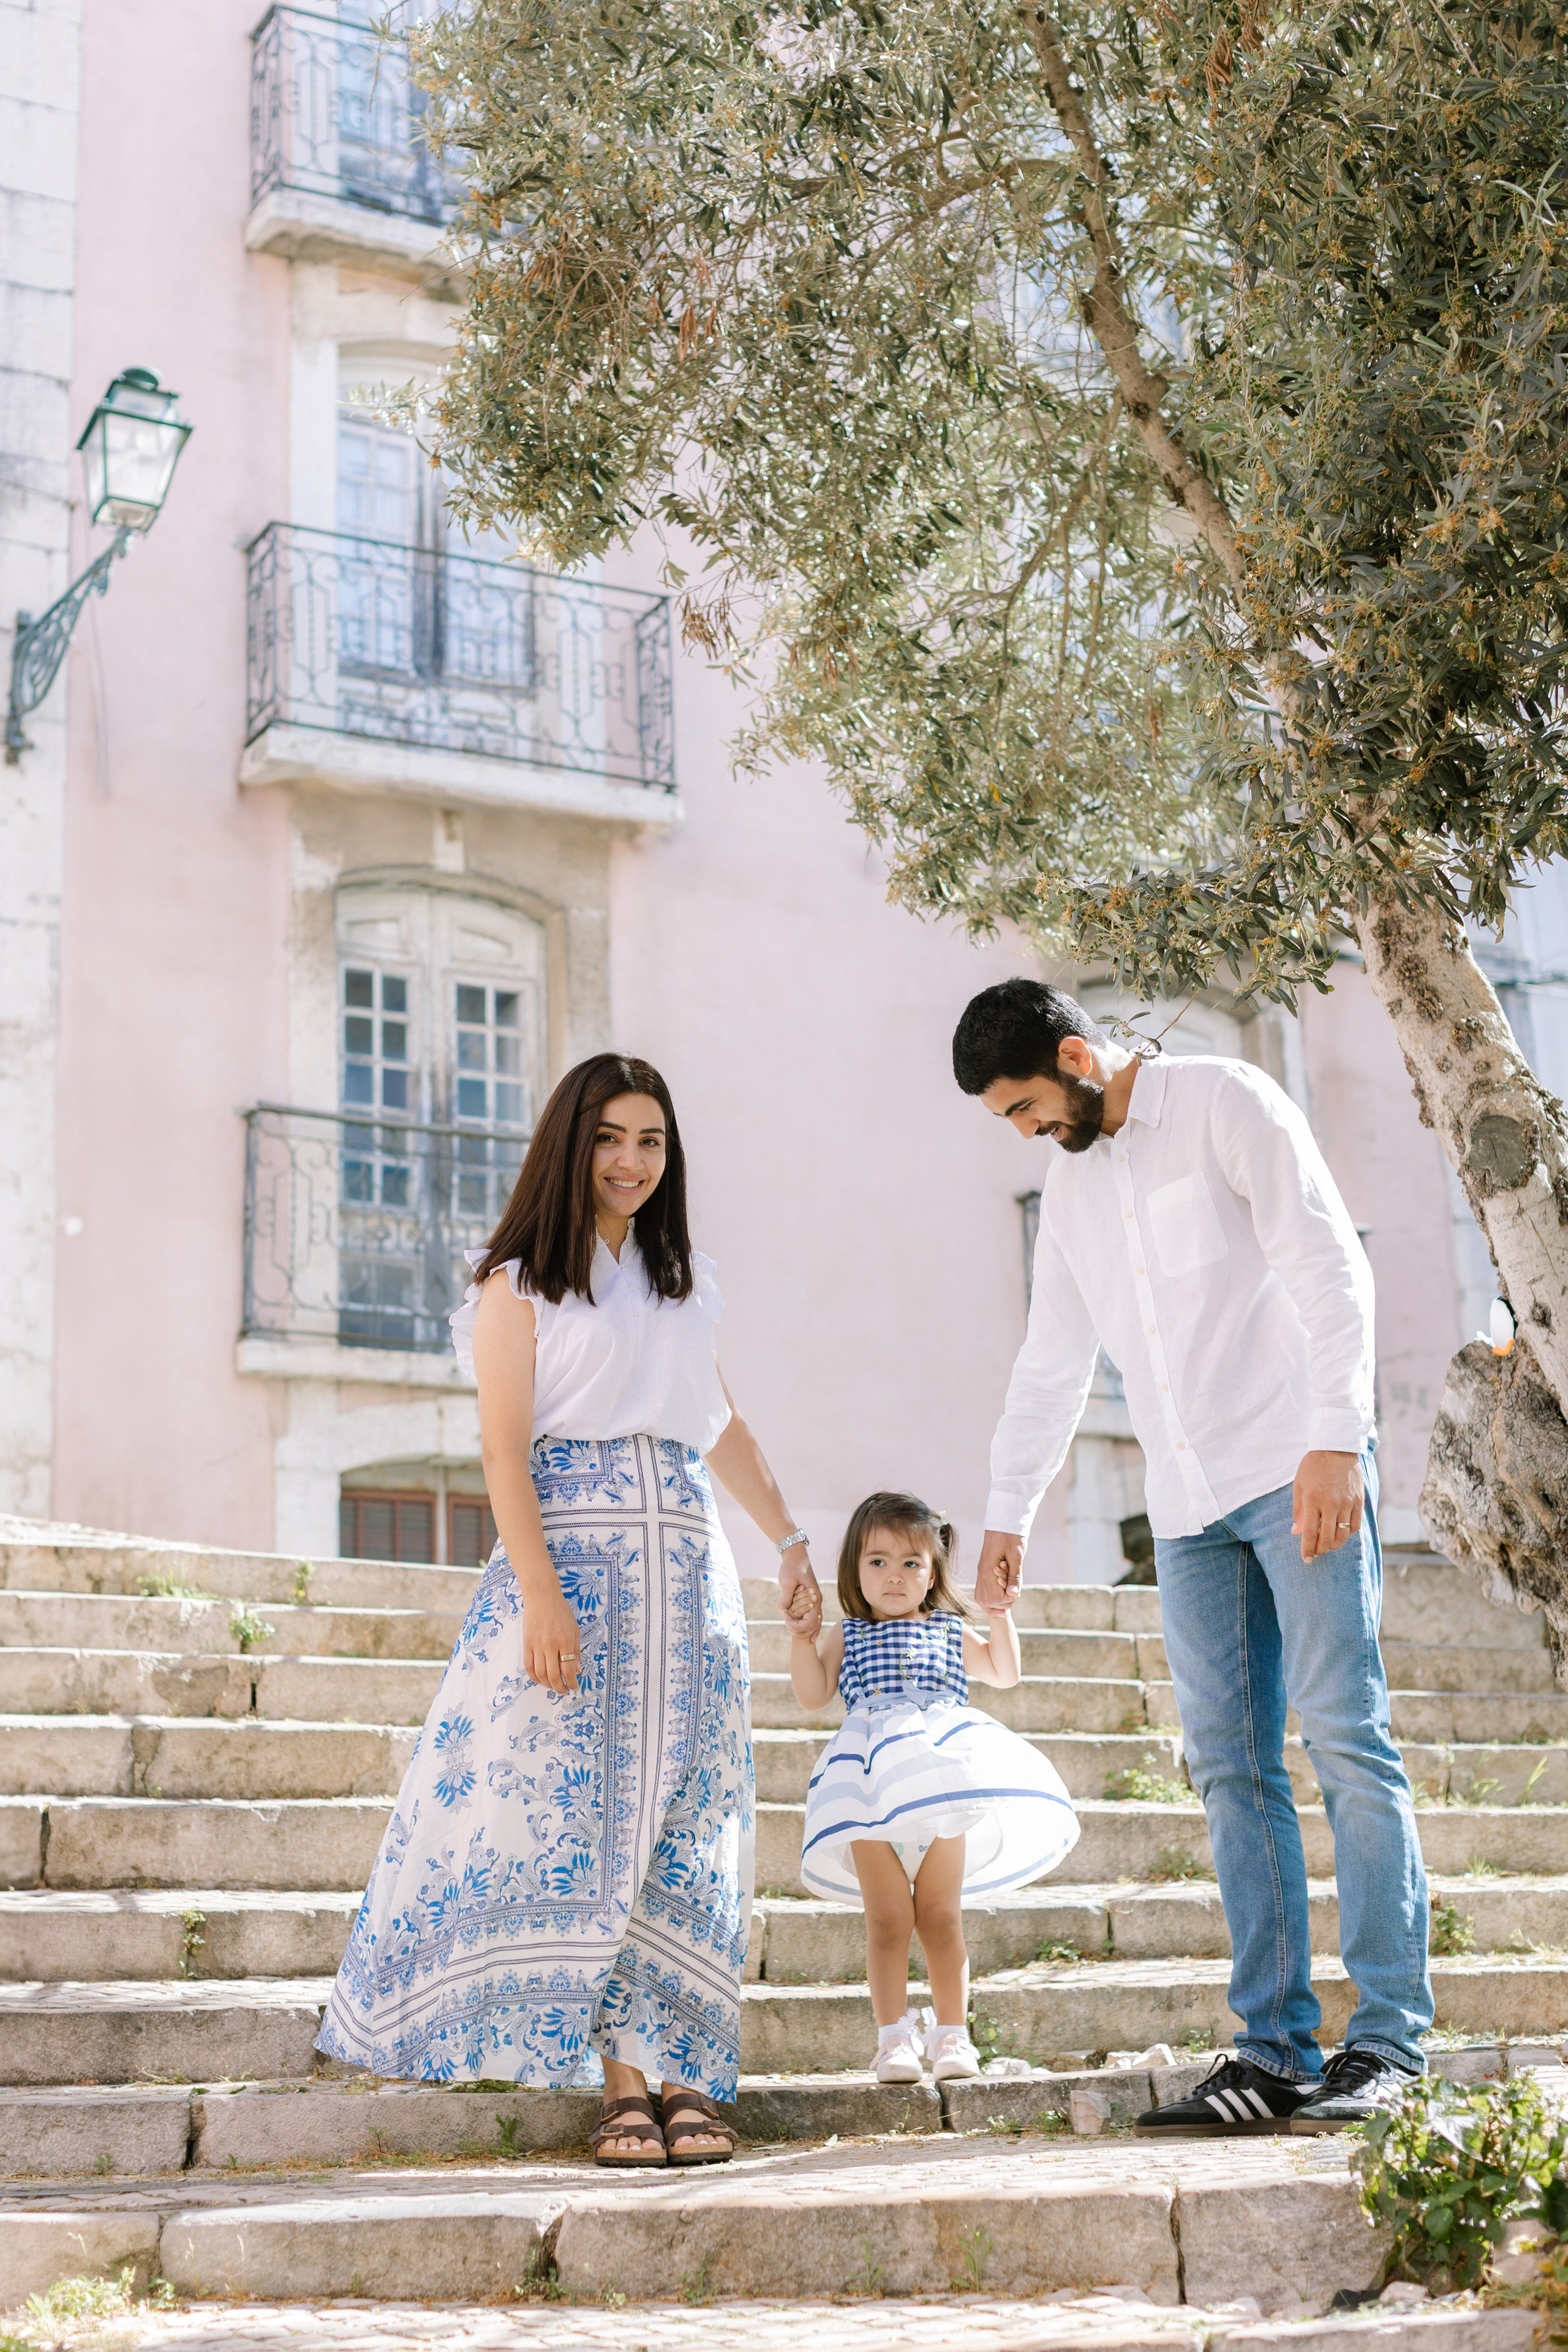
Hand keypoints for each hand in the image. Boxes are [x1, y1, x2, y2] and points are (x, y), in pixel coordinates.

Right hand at [520, 1577, 581, 1694]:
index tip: (575, 1686)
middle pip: (553, 1675)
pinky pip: (528, 1666)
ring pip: (540, 1674)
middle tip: (564, 1691)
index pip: (568, 1669)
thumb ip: (576, 1651)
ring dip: (547, 1684)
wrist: (542, 1597)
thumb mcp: (574, 1629)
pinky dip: (534, 1677)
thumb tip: (577, 1671)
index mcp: (565, 1641)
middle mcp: (550, 1645)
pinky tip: (540, 1680)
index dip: (572, 1682)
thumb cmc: (561, 1611)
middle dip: (560, 1688)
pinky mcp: (526, 1644)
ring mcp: (536, 1645)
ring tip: (553, 1686)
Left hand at [779, 1546, 822, 1641]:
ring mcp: (815, 1600)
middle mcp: (817, 1601)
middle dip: (802, 1631)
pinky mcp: (810, 1598)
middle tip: (789, 1629)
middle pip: (815, 1625)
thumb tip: (782, 1610)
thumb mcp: (787, 1582)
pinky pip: (812, 1615)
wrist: (796, 1555)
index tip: (786, 1620)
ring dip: (806, 1629)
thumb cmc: (792, 1567)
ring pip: (816, 1621)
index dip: (798, 1626)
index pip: (810, 1622)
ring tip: (795, 1635)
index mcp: (814, 1598)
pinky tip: (806, 1632)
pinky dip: (809, 1624)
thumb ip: (785, 1597)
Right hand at [975, 1531, 1022, 1612]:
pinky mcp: (983, 1573)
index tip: (1017, 1591)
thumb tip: (1014, 1594)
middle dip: (1003, 1603)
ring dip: (996, 1603)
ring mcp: (981, 1574)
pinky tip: (1003, 1593)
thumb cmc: (1011, 1537)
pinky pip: (982, 1592)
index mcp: (988, 1570)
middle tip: (1014, 1592)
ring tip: (1009, 1594)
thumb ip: (1015, 1576)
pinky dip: (992, 1598)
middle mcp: (981, 1574)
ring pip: (982, 1600)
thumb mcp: (1017, 1555)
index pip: (995, 1598)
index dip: (1008, 1599)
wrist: (1002, 1524)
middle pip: (987, 1603)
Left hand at [1292, 1450, 1363, 1562]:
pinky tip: (1340, 1533)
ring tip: (1327, 1545)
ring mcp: (1347, 1503)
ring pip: (1344, 1535)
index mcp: (1313, 1500)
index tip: (1306, 1559)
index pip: (1310, 1533)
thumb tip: (1296, 1532)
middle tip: (1315, 1552)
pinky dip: (1347, 1533)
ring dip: (1334, 1545)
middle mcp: (1331, 1504)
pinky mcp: (1359, 1501)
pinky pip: (1355, 1525)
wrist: (1336, 1448)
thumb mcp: (1299, 1485)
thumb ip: (1298, 1511)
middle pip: (1328, 1538)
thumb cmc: (1313, 1466)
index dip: (1307, 1549)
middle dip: (1320, 1550)